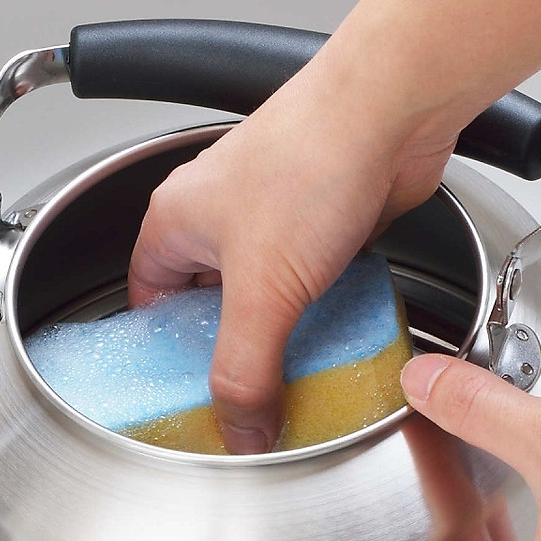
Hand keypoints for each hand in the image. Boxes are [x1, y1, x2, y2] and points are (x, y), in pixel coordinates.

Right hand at [128, 62, 455, 453]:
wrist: (393, 111)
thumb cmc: (313, 159)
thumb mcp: (262, 287)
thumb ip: (245, 368)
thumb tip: (240, 429)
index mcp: (177, 222)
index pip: (147, 300)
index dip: (162, 350)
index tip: (182, 391)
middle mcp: (220, 220)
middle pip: (207, 305)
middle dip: (225, 351)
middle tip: (240, 395)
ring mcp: (273, 223)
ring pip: (262, 298)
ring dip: (276, 336)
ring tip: (286, 377)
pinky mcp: (321, 230)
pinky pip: (306, 288)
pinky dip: (314, 317)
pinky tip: (326, 343)